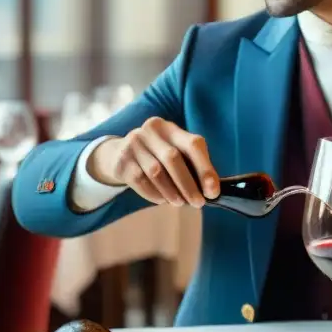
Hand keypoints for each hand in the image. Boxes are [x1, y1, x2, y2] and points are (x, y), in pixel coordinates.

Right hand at [89, 117, 218, 206]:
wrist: (119, 153)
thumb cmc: (157, 155)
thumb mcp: (173, 150)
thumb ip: (191, 165)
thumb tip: (210, 189)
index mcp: (170, 128)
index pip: (193, 144)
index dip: (205, 168)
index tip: (212, 191)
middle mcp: (151, 130)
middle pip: (173, 158)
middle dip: (189, 185)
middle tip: (198, 203)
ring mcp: (134, 143)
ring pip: (156, 172)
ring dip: (172, 192)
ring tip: (180, 203)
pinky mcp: (122, 160)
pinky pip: (141, 181)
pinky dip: (154, 194)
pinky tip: (162, 200)